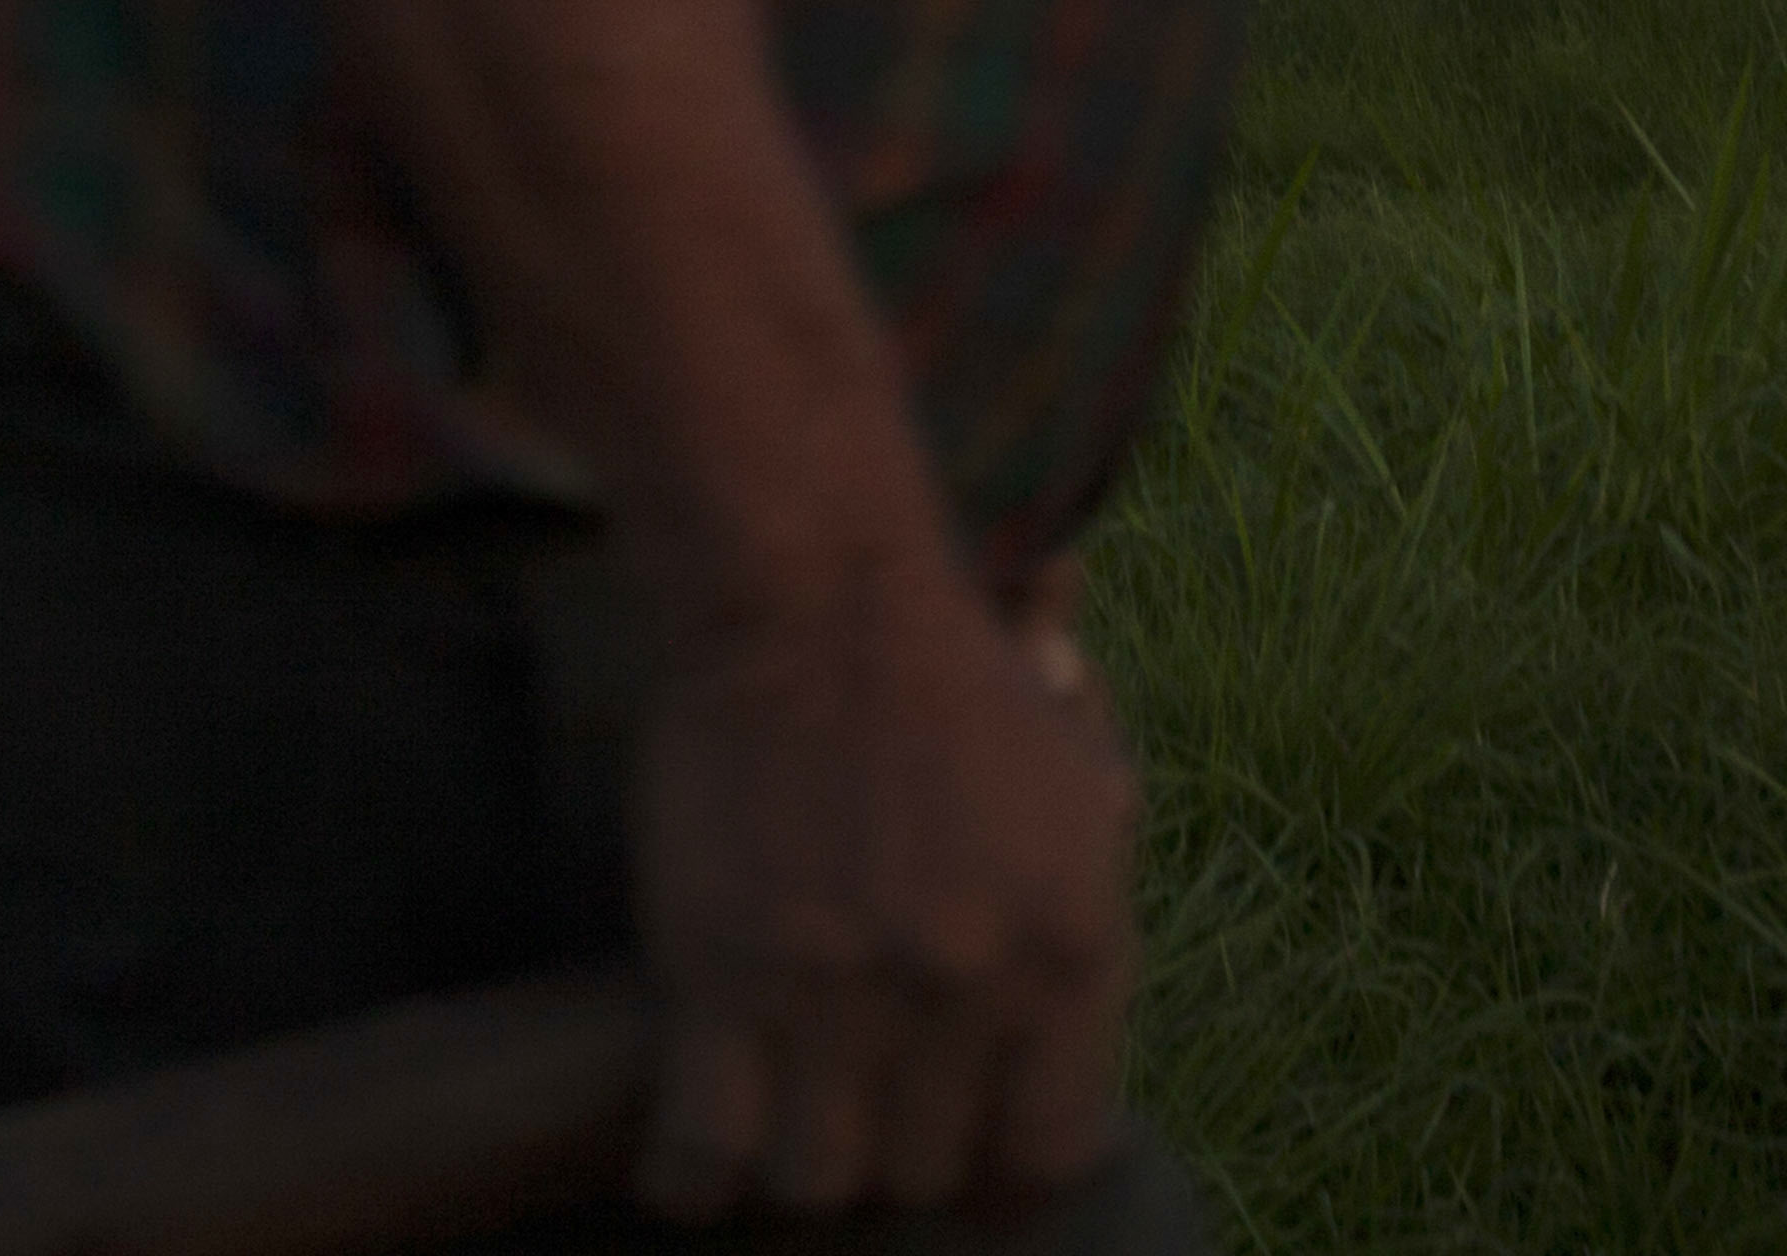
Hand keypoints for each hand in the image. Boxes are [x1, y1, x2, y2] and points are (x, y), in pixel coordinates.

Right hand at [629, 545, 1141, 1219]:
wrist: (820, 604)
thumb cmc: (957, 681)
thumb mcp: (1085, 793)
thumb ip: (1091, 913)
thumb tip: (1076, 1052)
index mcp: (1073, 945)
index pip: (1053, 1149)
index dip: (1009, 1158)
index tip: (974, 1138)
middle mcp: (967, 987)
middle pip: (928, 1172)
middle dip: (902, 1147)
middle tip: (870, 1105)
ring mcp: (839, 992)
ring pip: (820, 1182)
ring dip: (806, 1161)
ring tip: (791, 1120)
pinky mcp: (720, 981)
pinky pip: (705, 1150)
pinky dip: (694, 1173)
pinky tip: (697, 1157)